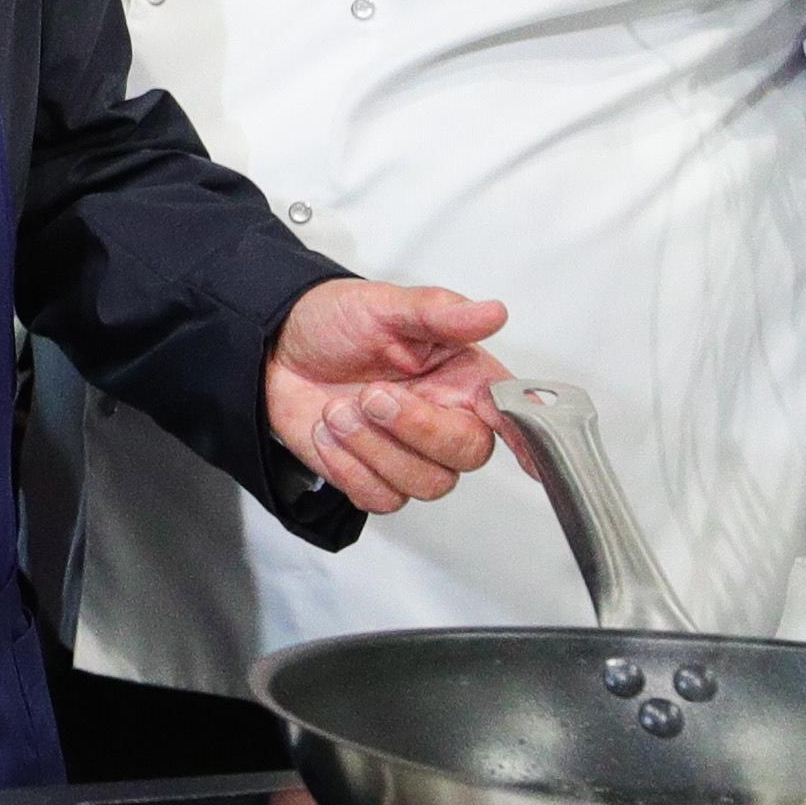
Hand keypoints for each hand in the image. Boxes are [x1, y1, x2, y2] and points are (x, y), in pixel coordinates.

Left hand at [264, 278, 510, 512]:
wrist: (276, 347)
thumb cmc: (334, 323)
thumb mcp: (384, 306)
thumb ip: (440, 312)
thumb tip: (492, 312)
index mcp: (462, 378)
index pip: (509, 412)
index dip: (525, 435)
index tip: (529, 452)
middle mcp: (443, 417)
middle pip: (466, 454)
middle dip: (417, 429)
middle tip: (372, 395)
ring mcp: (408, 452)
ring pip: (424, 484)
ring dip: (373, 448)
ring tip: (338, 409)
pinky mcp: (373, 475)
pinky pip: (380, 498)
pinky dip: (349, 468)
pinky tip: (329, 433)